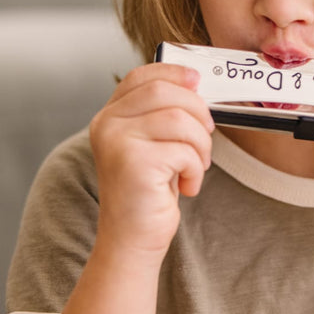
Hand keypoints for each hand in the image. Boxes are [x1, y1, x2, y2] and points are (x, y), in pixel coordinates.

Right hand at [89, 63, 214, 262]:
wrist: (132, 241)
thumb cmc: (149, 191)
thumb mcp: (152, 143)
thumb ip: (162, 113)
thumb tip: (194, 83)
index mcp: (109, 116)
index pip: (141, 76)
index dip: (172, 72)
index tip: (197, 80)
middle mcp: (106, 125)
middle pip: (164, 91)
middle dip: (197, 111)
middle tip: (206, 136)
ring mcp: (117, 142)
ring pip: (179, 119)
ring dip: (201, 144)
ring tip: (197, 165)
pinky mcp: (134, 163)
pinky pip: (184, 150)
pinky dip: (196, 168)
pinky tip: (187, 186)